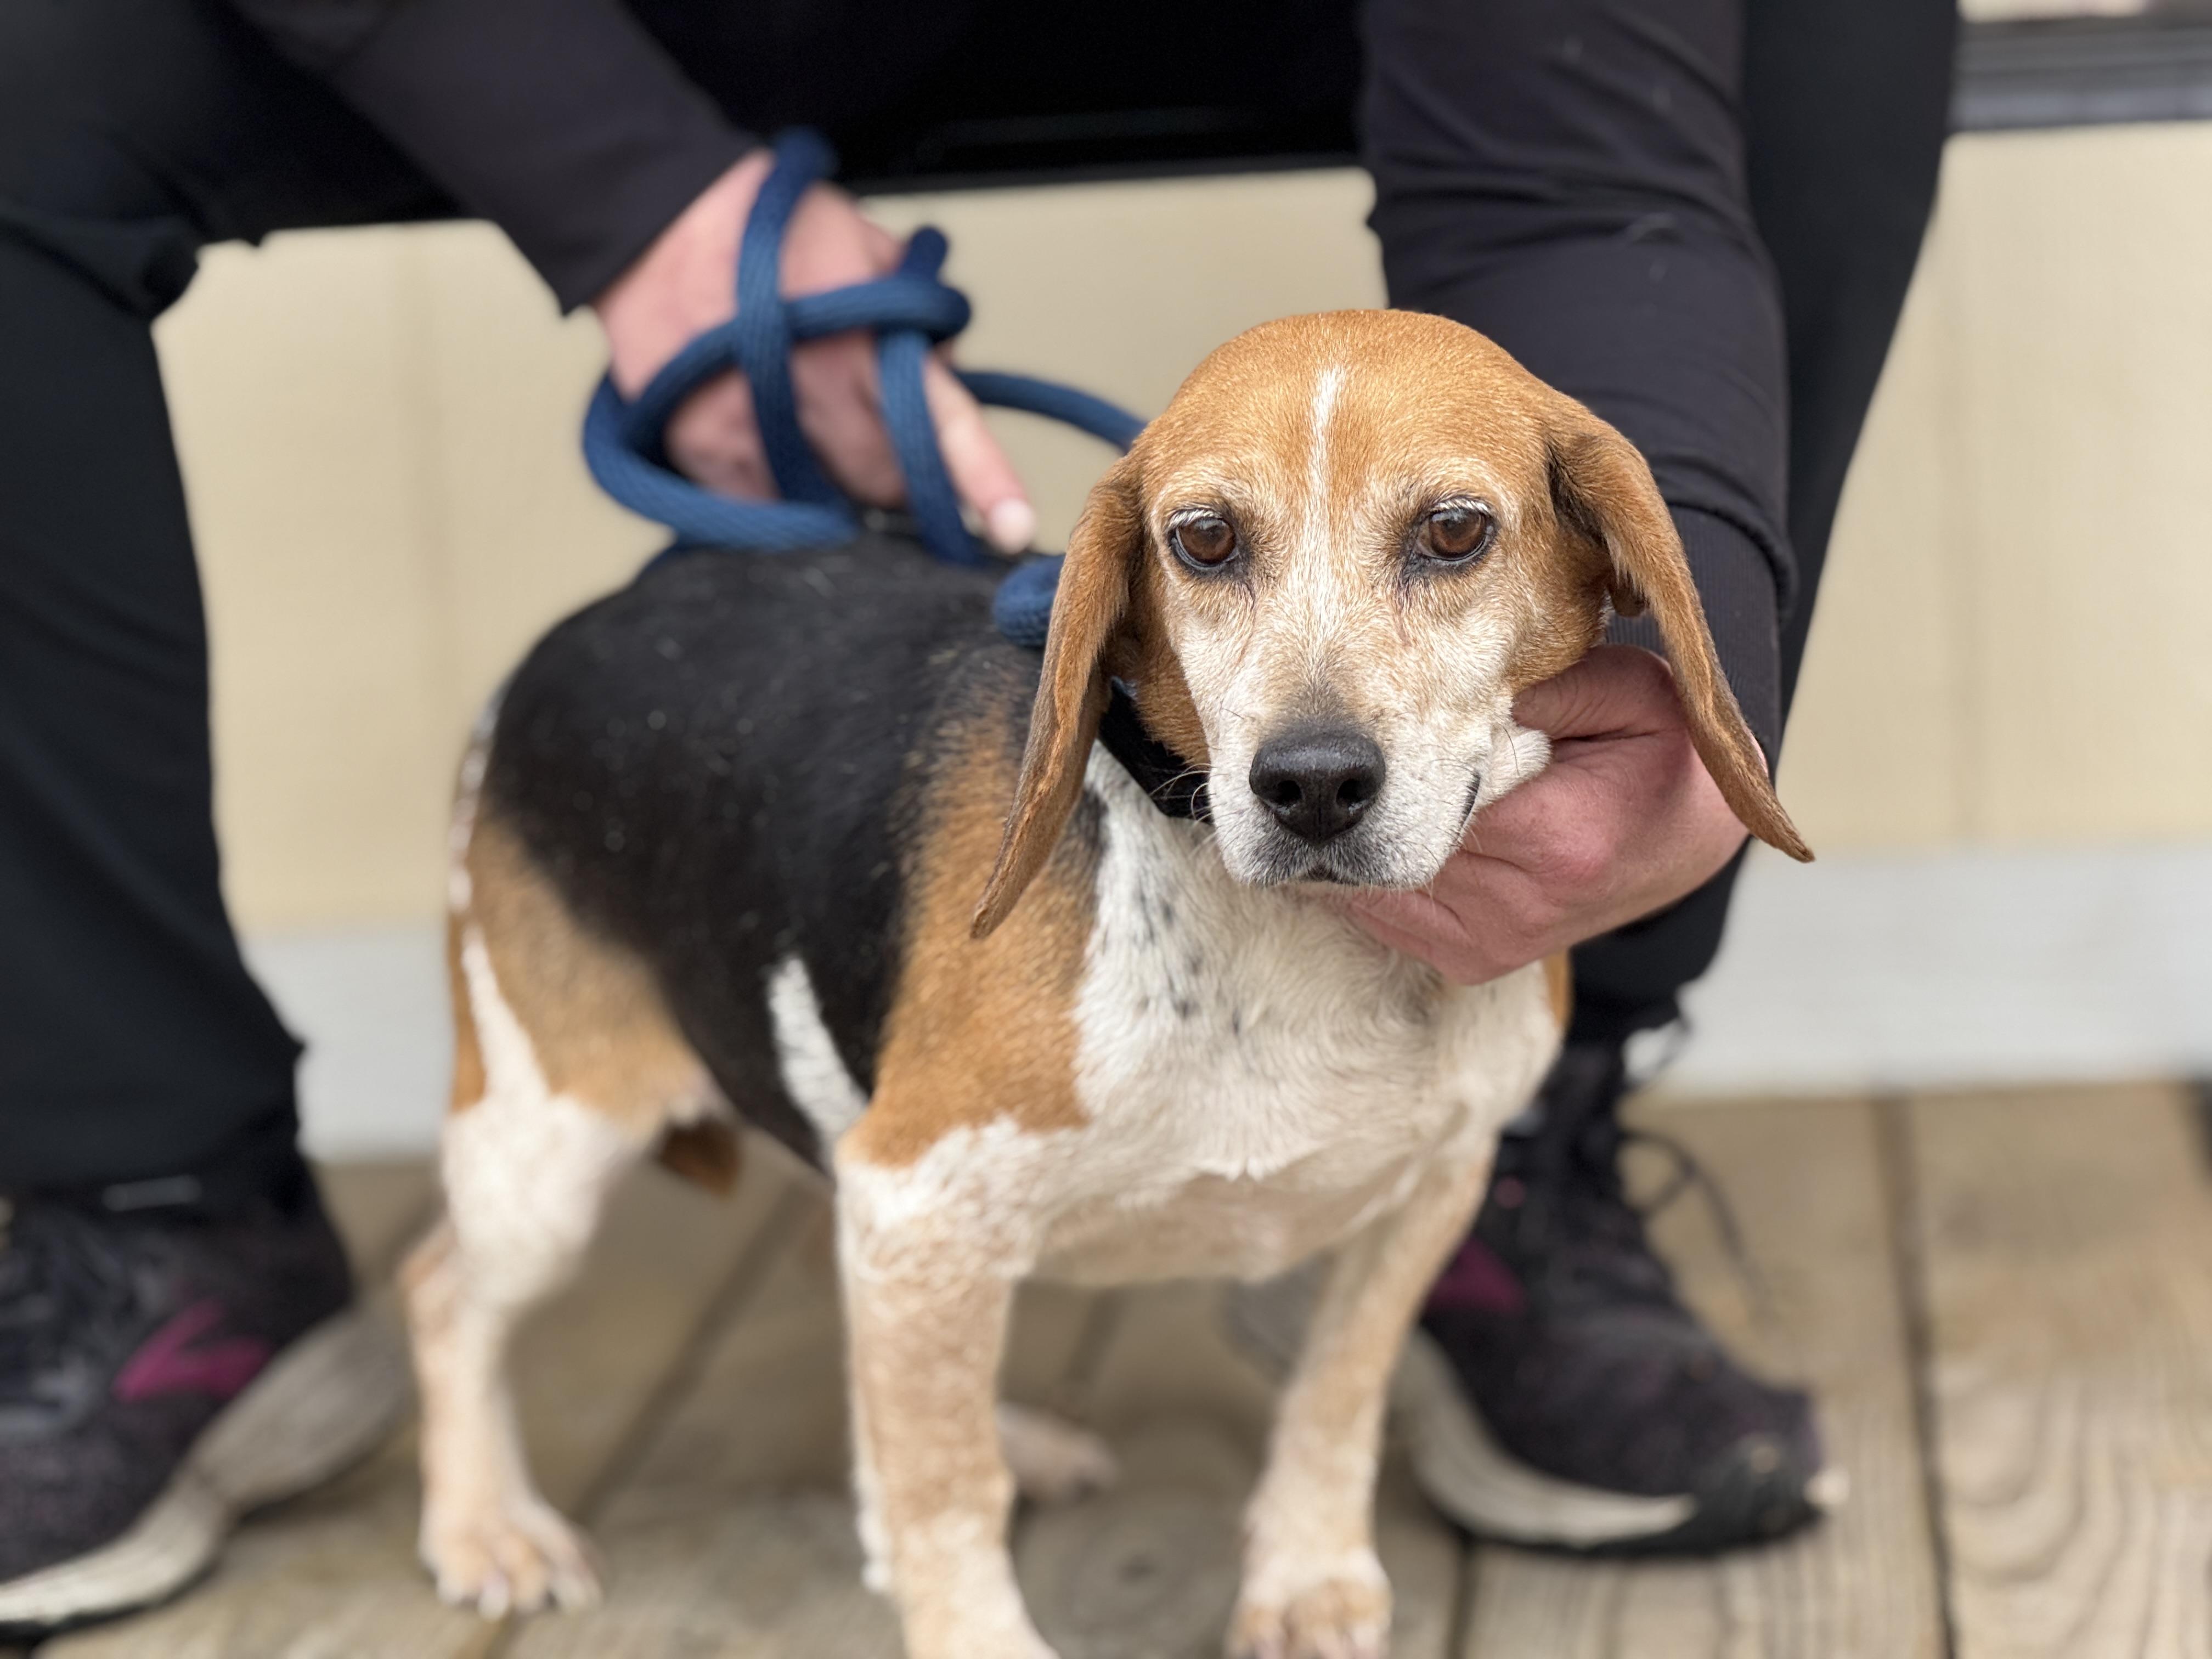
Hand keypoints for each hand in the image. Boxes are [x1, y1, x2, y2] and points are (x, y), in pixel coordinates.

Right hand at [591, 151, 1034, 550]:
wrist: (651, 223)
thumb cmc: (767, 231)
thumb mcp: (865, 247)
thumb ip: (916, 313)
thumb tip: (946, 371)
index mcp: (863, 340)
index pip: (935, 419)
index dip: (981, 477)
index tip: (1012, 526)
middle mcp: (809, 392)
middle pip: (886, 484)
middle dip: (902, 477)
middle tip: (882, 438)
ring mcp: (751, 430)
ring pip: (828, 504)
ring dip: (841, 485)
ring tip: (818, 429)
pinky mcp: (703, 452)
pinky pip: (765, 507)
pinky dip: (782, 491)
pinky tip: (774, 444)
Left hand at [1346, 646, 1750, 984]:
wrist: (1696, 831)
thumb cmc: (1662, 751)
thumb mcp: (1627, 690)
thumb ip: (1549, 686)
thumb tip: (1461, 686)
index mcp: (1555, 839)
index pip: (1430, 798)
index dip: (1399, 758)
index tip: (1380, 720)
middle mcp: (1520, 906)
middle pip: (1396, 843)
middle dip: (1373, 799)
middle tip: (1350, 758)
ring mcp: (1497, 942)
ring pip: (1380, 886)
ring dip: (1362, 839)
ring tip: (1352, 796)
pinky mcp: (1477, 960)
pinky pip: (1389, 920)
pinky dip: (1370, 880)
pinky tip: (1372, 834)